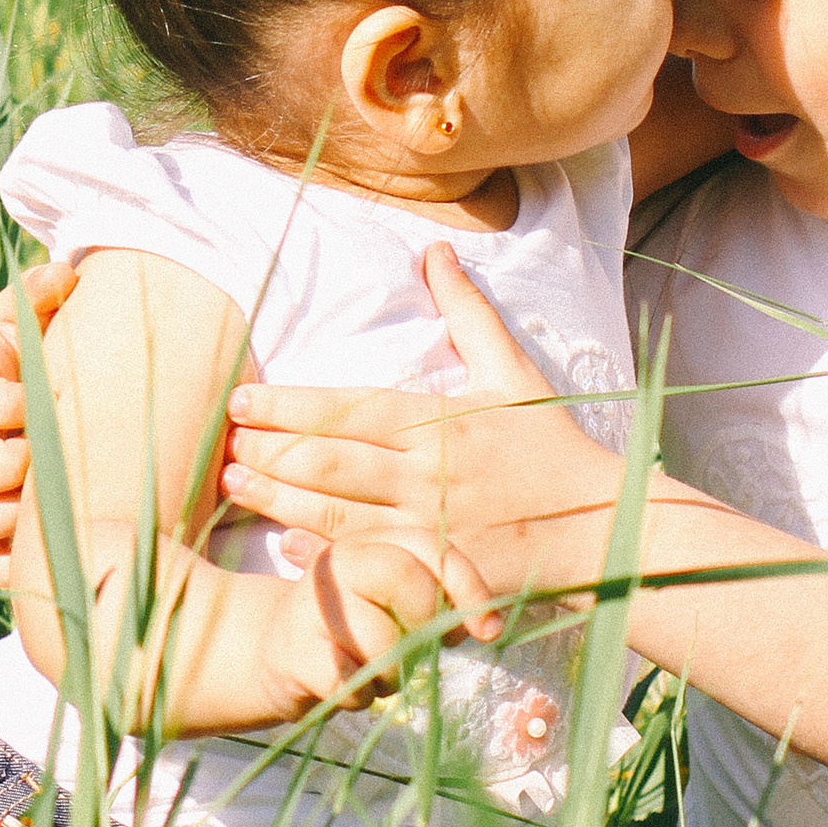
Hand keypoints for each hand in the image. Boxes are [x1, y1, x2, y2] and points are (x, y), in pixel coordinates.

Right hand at [0, 260, 76, 583]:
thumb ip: (42, 293)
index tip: (44, 400)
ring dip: (7, 516)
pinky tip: (53, 541)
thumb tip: (65, 274)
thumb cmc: (32, 353)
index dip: (5, 405)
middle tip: (50, 458)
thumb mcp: (31, 317)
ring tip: (55, 501)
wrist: (28, 398)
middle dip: (4, 467)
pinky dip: (12, 558)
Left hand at [219, 244, 622, 592]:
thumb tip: (434, 250)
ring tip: (231, 488)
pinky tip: (284, 549)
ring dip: (278, 501)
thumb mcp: (513, 371)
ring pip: (339, 516)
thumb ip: (467, 312)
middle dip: (268, 454)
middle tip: (220, 447)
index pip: (347, 410)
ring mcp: (433, 530)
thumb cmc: (552, 445)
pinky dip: (325, 560)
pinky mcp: (441, 576)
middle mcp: (429, 475)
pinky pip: (373, 568)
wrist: (608, 529)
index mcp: (439, 423)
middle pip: (331, 463)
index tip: (241, 403)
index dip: (288, 407)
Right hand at [256, 525, 502, 717]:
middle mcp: (337, 563)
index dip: (467, 584)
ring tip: (371, 670)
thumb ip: (440, 599)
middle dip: (425, 625)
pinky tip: (347, 685)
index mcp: (370, 543)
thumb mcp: (397, 604)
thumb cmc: (354, 631)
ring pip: (383, 644)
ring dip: (392, 675)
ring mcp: (311, 606)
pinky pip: (353, 683)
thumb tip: (485, 624)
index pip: (430, 545)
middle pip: (403, 576)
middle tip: (415, 650)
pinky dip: (362, 696)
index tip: (488, 630)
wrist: (273, 655)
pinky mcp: (295, 653)